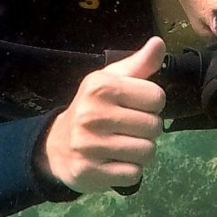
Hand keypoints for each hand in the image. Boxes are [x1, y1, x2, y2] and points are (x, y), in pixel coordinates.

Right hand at [41, 37, 166, 193]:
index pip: (156, 97)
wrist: (57, 146)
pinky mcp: (91, 172)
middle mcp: (93, 115)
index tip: (135, 107)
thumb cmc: (92, 108)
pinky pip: (134, 174)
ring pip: (147, 152)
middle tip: (128, 129)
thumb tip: (159, 42)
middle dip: (148, 130)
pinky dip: (131, 171)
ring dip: (142, 152)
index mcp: (101, 87)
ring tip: (124, 146)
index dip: (152, 104)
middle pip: (155, 127)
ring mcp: (90, 146)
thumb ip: (139, 64)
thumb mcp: (111, 80)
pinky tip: (115, 163)